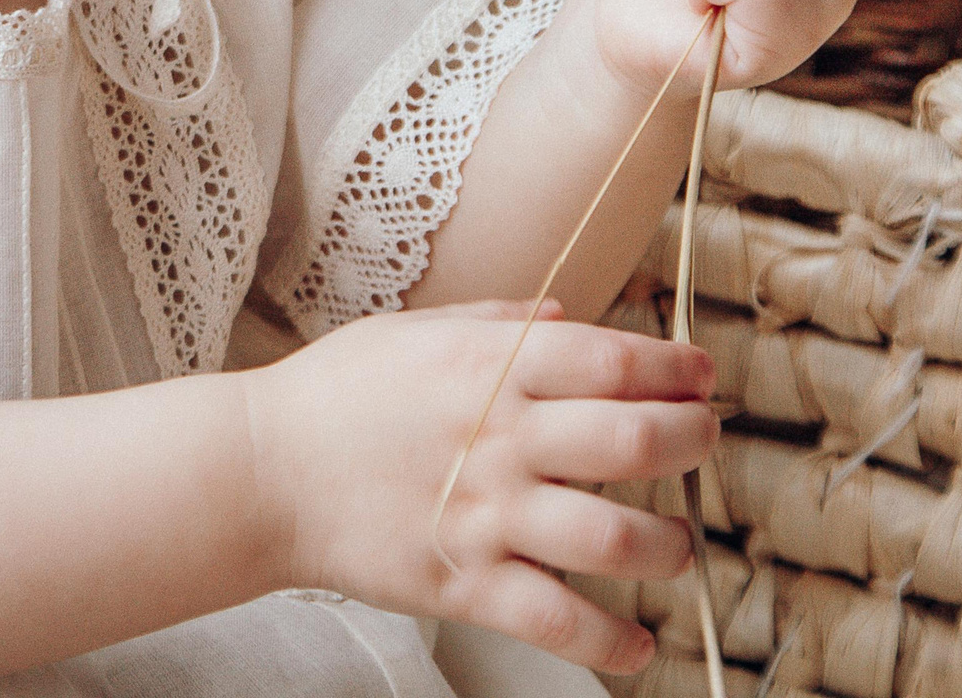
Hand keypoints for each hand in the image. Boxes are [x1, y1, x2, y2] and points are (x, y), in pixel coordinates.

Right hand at [241, 299, 718, 674]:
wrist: (257, 470)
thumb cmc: (332, 394)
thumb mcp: (414, 331)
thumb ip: (498, 322)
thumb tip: (566, 315)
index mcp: (493, 368)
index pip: (615, 361)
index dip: (675, 368)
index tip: (700, 376)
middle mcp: (502, 439)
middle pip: (637, 442)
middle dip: (693, 442)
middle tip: (704, 442)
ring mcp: (486, 515)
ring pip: (616, 540)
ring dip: (669, 545)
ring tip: (676, 542)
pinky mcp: (463, 582)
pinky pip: (557, 621)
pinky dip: (611, 643)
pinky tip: (636, 645)